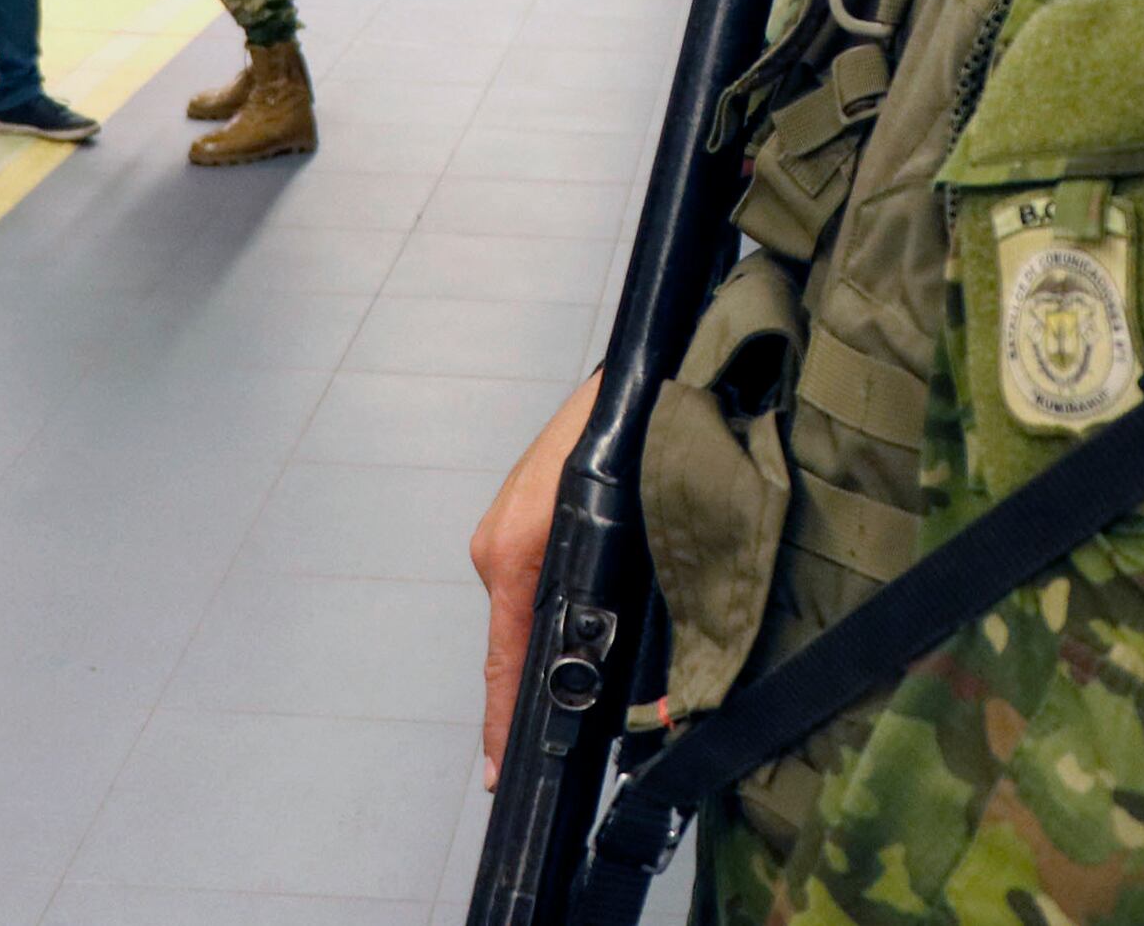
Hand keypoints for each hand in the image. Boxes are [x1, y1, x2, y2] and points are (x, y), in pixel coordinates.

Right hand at [472, 371, 598, 788]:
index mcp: (515, 548)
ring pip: (526, 612)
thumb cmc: (636, 430)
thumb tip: (631, 675)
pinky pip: (533, 583)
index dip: (504, 723)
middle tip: (544, 759)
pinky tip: (577, 636)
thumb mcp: (628, 524)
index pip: (505, 658)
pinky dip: (548, 615)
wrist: (646, 366)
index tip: (497, 775)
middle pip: (512, 642)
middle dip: (527, 698)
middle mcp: (499, 540)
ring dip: (545, 653)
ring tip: (565, 712)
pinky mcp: (525, 512)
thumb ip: (616, 597)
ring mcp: (507, 524)